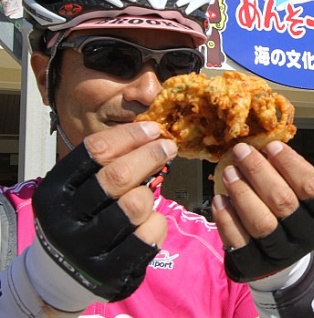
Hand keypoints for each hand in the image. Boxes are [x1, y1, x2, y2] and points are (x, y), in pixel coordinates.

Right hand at [32, 121, 174, 301]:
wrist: (63, 274)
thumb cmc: (80, 218)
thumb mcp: (78, 188)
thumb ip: (105, 164)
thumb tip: (151, 134)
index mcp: (55, 191)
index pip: (94, 151)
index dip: (129, 135)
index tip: (153, 129)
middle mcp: (66, 219)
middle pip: (117, 176)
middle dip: (149, 155)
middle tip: (168, 147)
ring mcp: (88, 248)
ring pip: (135, 204)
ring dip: (149, 194)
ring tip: (148, 193)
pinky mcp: (111, 270)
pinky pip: (149, 234)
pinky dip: (157, 222)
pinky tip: (152, 220)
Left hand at [211, 141, 313, 281]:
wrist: (281, 259)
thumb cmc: (289, 215)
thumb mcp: (299, 194)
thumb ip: (287, 173)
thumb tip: (262, 145)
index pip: (310, 186)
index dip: (290, 164)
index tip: (271, 146)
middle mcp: (305, 236)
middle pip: (283, 202)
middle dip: (259, 172)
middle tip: (242, 152)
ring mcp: (280, 254)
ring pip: (262, 223)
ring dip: (242, 193)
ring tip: (229, 172)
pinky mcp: (255, 266)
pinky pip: (239, 242)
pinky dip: (227, 219)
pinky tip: (219, 200)